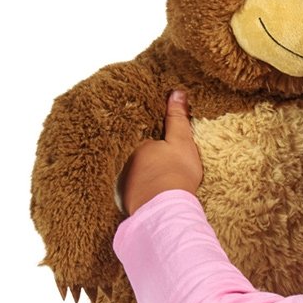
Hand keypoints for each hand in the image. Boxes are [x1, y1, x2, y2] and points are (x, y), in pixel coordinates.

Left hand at [120, 90, 203, 214]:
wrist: (167, 210)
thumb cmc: (175, 174)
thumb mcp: (181, 141)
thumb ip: (177, 117)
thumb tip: (177, 92)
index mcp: (136, 143)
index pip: (139, 133)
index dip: (147, 134)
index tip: (154, 136)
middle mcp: (122, 160)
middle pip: (131, 153)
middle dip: (138, 154)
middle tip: (151, 158)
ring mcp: (121, 182)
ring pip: (128, 172)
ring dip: (136, 173)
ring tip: (147, 176)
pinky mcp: (124, 201)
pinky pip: (129, 191)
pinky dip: (136, 190)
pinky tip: (145, 193)